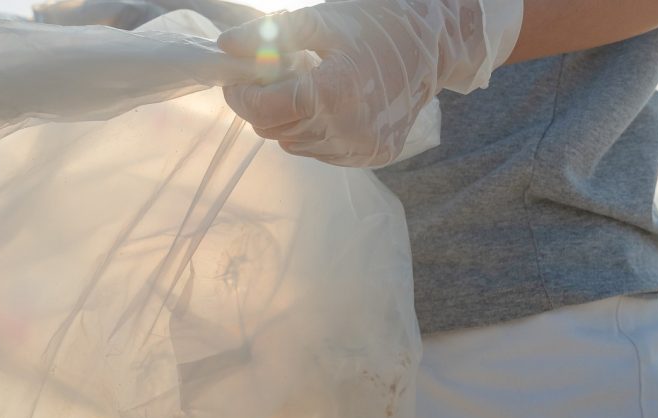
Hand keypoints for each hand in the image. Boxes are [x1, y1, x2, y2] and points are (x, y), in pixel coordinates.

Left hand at [216, 0, 500, 166]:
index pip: (263, 109)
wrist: (432, 48)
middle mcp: (347, 129)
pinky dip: (314, 132)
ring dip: (288, 120)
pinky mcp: (371, 156)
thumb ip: (270, 34)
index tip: (237, 80)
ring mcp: (360, 148)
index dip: (241, 95)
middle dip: (262, 105)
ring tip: (307, 88)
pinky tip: (330, 106)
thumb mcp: (322, 21)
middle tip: (271, 79)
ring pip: (294, 144)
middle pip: (274, 130)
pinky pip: (321, 152)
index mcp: (332, 92)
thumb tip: (225, 45)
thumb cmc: (375, 26)